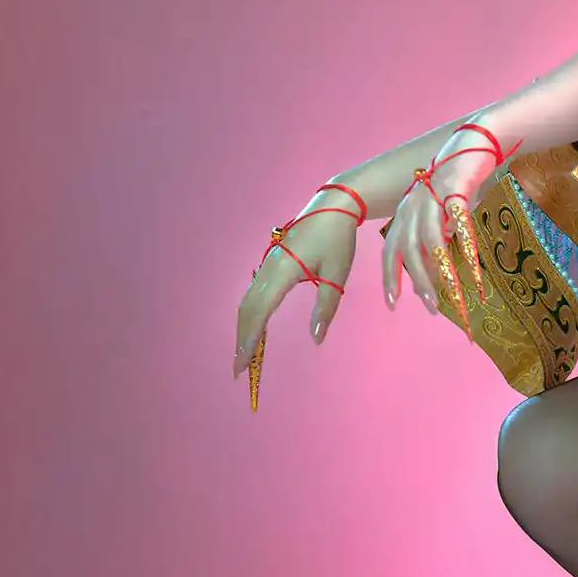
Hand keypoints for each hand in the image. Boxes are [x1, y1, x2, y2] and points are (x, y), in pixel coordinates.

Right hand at [233, 193, 362, 393]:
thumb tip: (316, 339)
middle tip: (239, 369)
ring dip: (243, 328)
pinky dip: (250, 314)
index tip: (243, 364)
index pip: (259, 311)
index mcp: (283, 270)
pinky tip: (253, 329)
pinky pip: (254, 293)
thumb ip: (325, 308)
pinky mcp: (271, 264)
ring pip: (247, 301)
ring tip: (244, 354)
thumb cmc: (337, 239)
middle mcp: (268, 268)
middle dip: (241, 340)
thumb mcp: (337, 274)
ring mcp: (267, 264)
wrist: (331, 207)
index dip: (249, 339)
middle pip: (246, 309)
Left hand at [381, 128, 499, 320]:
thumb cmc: (459, 182)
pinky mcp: (455, 189)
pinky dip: (466, 249)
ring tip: (452, 295)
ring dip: (438, 270)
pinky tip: (474, 270)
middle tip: (430, 307)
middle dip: (417, 281)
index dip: (390, 276)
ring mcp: (433, 196)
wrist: (475, 142)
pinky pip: (459, 225)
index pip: (391, 249)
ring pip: (429, 240)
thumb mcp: (440, 213)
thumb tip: (434, 271)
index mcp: (406, 211)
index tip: (393, 303)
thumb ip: (434, 238)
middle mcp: (414, 204)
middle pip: (408, 249)